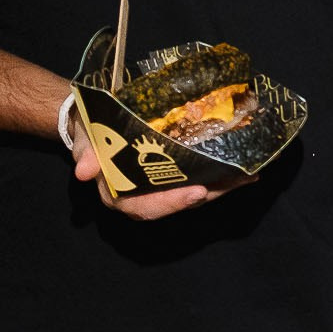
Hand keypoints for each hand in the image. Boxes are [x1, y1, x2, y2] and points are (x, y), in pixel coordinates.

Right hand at [65, 107, 250, 219]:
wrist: (95, 123)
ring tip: (248, 175)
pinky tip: (243, 169)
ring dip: (222, 186)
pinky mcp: (173, 175)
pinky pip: (197, 179)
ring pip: (193, 193)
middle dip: (210, 194)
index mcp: (119, 196)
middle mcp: (143, 196)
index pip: (147, 208)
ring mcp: (161, 186)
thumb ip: (86, 156)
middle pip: (179, 201)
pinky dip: (220, 176)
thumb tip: (83, 171)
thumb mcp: (85, 142)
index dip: (172, 203)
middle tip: (238, 181)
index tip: (197, 193)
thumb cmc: (90, 135)